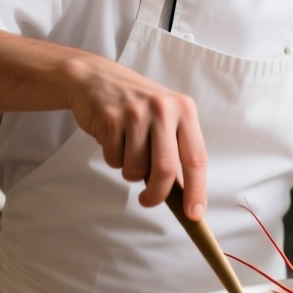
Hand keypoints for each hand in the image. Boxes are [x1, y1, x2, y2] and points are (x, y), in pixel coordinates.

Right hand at [63, 55, 208, 217]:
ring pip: (136, 167)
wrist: (95, 78)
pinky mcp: (110, 118)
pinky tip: (112, 139)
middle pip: (165, 168)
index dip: (197, 190)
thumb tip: (184, 193)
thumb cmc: (136, 105)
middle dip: (157, 193)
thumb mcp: (164, 117)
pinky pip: (114, 158)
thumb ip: (176, 149)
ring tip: (127, 151)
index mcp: (185, 110)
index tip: (194, 213)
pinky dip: (113, 158)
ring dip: (130, 171)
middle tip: (148, 201)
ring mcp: (136, 112)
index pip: (196, 158)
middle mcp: (163, 109)